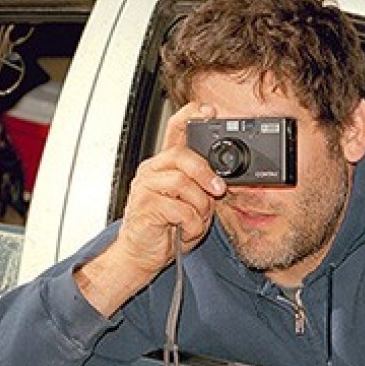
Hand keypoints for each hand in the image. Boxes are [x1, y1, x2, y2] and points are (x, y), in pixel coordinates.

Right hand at [76, 102, 225, 315]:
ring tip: (196, 219)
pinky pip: (179, 209)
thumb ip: (202, 185)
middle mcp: (152, 170)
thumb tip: (222, 179)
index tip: (208, 110)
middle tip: (218, 191)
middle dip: (206, 174)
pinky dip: (190, 223)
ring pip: (183, 183)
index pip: (175, 129)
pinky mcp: (144, 207)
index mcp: (164, 164)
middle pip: (183, 156)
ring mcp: (145, 187)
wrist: (142, 254)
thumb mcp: (191, 202)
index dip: (191, 115)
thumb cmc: (166, 228)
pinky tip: (185, 230)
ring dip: (199, 206)